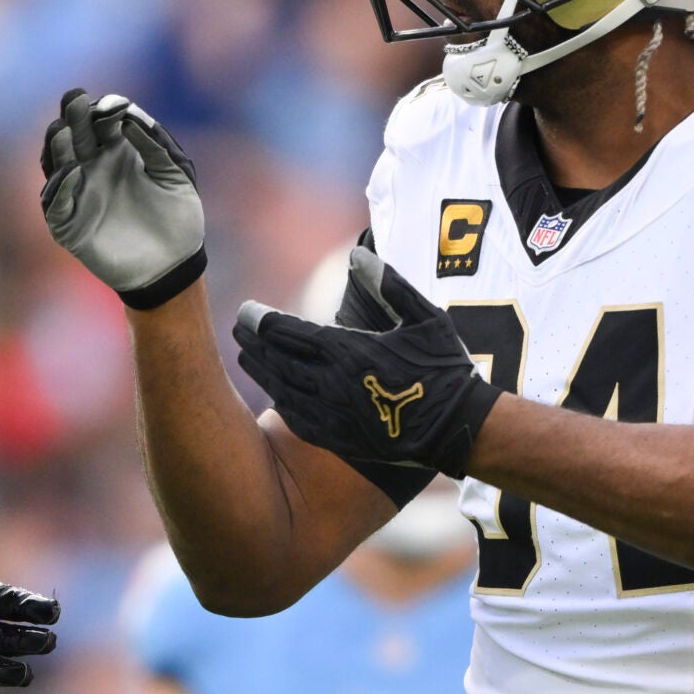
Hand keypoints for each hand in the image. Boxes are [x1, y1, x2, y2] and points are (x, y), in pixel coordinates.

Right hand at [37, 88, 206, 309]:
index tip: (116, 105)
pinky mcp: (70, 225)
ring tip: (64, 132)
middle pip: (72, 135)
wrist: (175, 263)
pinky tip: (73, 174)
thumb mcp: (176, 175)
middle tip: (76, 101)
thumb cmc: (178, 217)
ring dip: (58, 147)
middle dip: (72, 117)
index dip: (103, 109)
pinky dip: (60, 188)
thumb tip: (129, 116)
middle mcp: (92, 168)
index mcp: (116, 151)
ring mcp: (78, 195)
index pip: (99, 121)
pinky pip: (56, 204)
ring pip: (56, 164)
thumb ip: (155, 145)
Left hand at [233, 245, 500, 476]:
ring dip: (261, 372)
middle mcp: (333, 384)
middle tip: (237, 330)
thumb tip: (358, 254)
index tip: (246, 312)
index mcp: (349, 351)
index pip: (291, 333)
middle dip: (254, 343)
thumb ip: (389, 285)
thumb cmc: (445, 368)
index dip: (263, 322)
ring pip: (283, 391)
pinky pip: (300, 421)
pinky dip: (282, 405)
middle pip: (278, 360)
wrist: (457, 427)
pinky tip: (274, 396)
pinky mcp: (341, 439)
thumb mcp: (424, 318)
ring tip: (244, 357)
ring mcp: (334, 415)